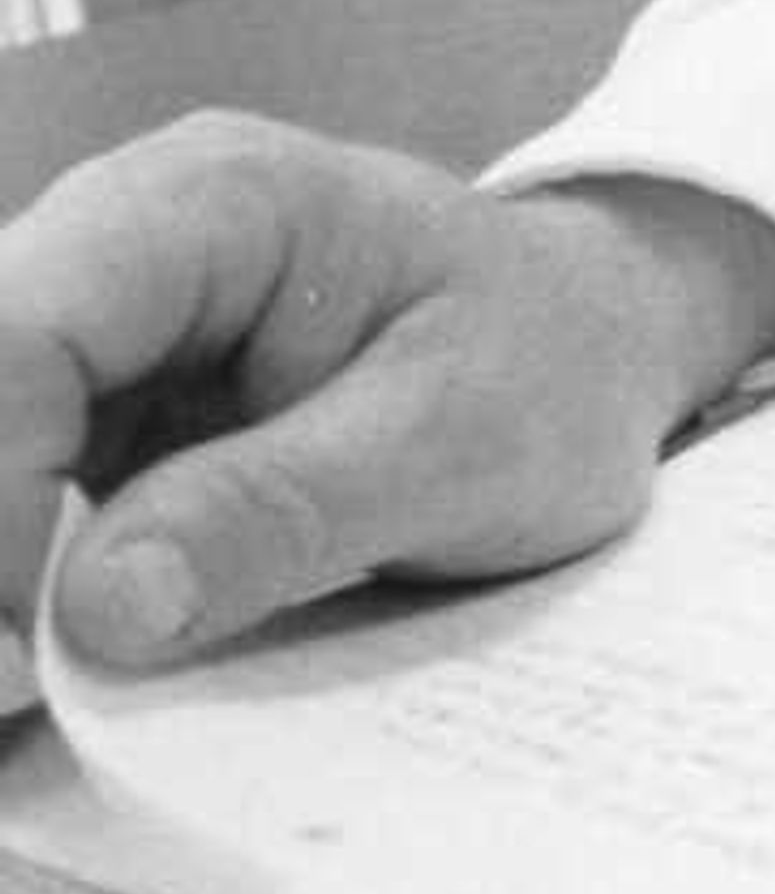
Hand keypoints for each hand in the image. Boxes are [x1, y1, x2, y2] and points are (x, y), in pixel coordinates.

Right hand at [0, 120, 774, 702]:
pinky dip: (32, 584)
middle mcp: (123, 241)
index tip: (34, 641)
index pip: (18, 329)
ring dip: (9, 575)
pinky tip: (69, 664)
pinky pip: (19, 491)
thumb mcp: (459, 445)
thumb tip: (97, 608)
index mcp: (211, 203)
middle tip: (33, 688)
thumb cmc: (554, 361)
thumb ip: (282, 514)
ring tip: (53, 690)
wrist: (598, 340)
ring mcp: (103, 333)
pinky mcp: (102, 413)